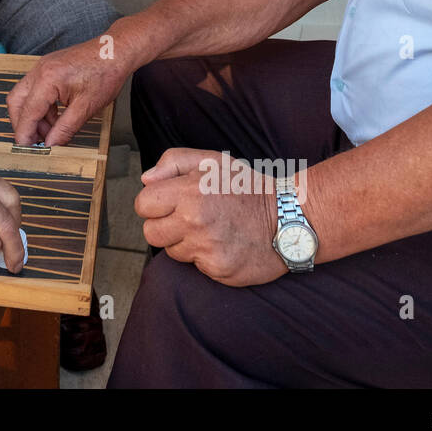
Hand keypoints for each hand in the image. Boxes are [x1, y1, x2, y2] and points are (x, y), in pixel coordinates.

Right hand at [6, 38, 128, 145]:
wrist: (115, 52)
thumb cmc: (105, 74)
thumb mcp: (86, 108)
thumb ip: (65, 129)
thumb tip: (51, 145)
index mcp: (47, 79)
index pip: (27, 112)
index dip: (25, 133)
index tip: (26, 149)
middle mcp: (39, 71)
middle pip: (17, 102)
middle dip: (22, 124)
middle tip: (34, 142)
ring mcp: (42, 67)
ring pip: (24, 96)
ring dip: (33, 116)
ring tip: (50, 132)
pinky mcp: (48, 68)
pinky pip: (35, 90)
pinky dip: (41, 107)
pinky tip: (55, 119)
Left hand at [135, 148, 284, 286]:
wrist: (288, 217)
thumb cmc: (247, 187)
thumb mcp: (212, 161)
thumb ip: (173, 162)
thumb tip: (146, 180)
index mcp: (189, 191)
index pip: (143, 204)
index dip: (153, 203)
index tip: (170, 202)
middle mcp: (194, 221)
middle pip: (150, 233)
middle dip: (164, 226)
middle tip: (187, 219)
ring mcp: (206, 248)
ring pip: (171, 251)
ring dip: (184, 242)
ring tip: (210, 229)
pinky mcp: (219, 269)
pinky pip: (195, 266)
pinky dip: (205, 257)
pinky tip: (223, 244)